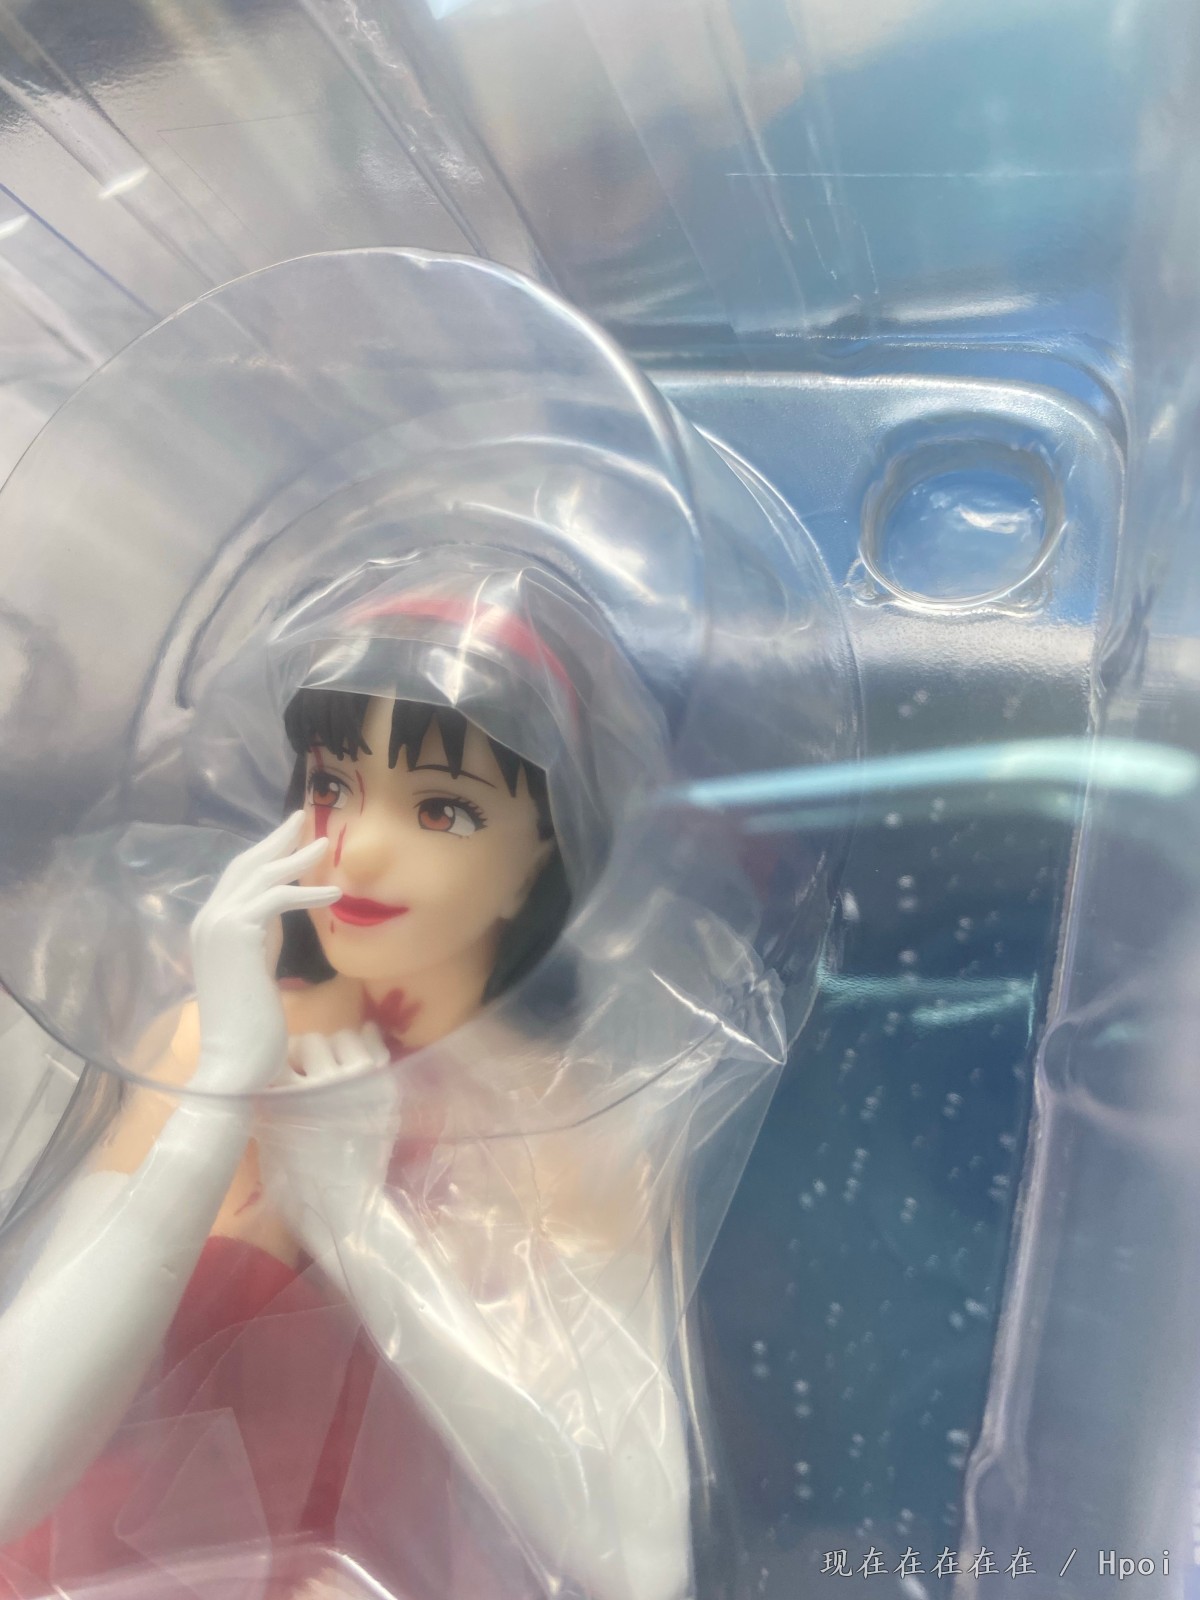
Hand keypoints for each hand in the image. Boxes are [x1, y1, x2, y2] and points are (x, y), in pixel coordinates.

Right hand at [189, 812, 339, 1094]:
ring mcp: (218, 924)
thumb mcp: (255, 970)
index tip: (291, 835)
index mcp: (209, 927)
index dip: (265, 853)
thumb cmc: (250, 1028)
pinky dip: (307, 892)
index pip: (238, 877)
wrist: (233, 1062)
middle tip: (304, 818)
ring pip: (261, 875)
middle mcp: (207, 919)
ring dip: (297, 857)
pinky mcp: (238, 936)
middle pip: (246, 865)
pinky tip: (333, 892)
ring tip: (327, 843)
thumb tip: (281, 916)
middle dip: (276, 840)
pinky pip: (276, 900)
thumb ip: (261, 939)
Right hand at [258, 1023, 400, 1284]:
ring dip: (333, 1049)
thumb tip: (260, 1073)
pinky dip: (366, 1040)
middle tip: (302, 1071)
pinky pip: (376, 1045)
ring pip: (343, 1037)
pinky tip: (357, 1048)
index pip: (277, 1053)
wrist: (345, 1209)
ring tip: (330, 1067)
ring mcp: (362, 1082)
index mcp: (292, 1096)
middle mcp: (328, 1082)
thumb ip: (266, 1102)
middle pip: (310, 1042)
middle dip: (302, 1055)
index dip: (273, 1059)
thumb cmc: (298, 1183)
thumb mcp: (269, 1140)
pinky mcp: (385, 1088)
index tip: (274, 1069)